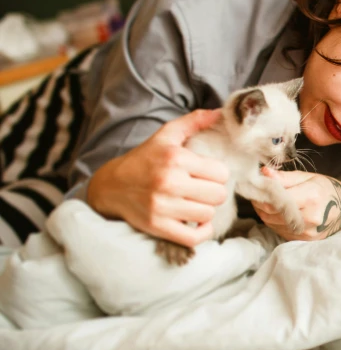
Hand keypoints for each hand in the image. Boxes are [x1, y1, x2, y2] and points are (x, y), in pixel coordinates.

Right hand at [87, 109, 229, 247]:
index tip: (207, 174)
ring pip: (208, 214)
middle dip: (214, 192)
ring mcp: (162, 207)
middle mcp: (169, 183)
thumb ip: (194, 121)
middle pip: (218, 195)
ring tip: (195, 202)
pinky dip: (201, 232)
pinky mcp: (157, 227)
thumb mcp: (166, 135)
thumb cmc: (145, 159)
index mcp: (175, 158)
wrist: (110, 186)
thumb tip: (220, 112)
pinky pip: (194, 237)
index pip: (221, 173)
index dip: (218, 174)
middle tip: (202, 189)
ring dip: (206, 210)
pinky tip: (196, 221)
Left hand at [253, 168, 340, 240]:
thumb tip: (263, 172)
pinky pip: (279, 230)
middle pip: (270, 212)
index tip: (257, 186)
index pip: (275, 199)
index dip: (262, 193)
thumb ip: (285, 177)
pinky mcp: (304, 240)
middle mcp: (309, 217)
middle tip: (259, 193)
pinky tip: (278, 212)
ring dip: (265, 212)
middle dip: (260, 202)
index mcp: (311, 197)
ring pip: (272, 223)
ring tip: (267, 202)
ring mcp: (307, 231)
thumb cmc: (328, 189)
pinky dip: (274, 221)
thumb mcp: (309, 177)